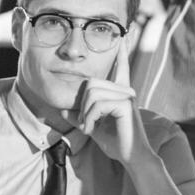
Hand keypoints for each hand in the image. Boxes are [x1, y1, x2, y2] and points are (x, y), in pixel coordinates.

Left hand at [73, 41, 150, 168]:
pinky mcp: (125, 104)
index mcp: (121, 92)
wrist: (131, 157)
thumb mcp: (93, 126)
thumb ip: (80, 116)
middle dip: (81, 104)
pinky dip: (89, 119)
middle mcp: (126, 90)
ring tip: (89, 128)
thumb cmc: (116, 142)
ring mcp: (127, 95)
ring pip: (91, 93)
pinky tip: (93, 130)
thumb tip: (62, 109)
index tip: (123, 37)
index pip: (121, 67)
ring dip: (84, 114)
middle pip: (90, 83)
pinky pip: (97, 105)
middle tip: (85, 124)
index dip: (121, 53)